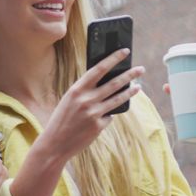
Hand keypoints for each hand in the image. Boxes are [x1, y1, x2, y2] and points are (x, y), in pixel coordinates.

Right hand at [39, 48, 143, 162]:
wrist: (55, 143)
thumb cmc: (61, 119)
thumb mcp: (69, 100)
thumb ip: (85, 91)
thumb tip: (106, 83)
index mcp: (76, 89)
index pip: (99, 69)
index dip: (113, 59)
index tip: (124, 52)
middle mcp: (86, 100)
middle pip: (114, 83)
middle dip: (129, 75)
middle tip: (140, 69)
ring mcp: (94, 113)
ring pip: (118, 99)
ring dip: (130, 91)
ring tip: (139, 86)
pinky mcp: (98, 126)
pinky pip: (110, 116)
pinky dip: (109, 113)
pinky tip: (105, 115)